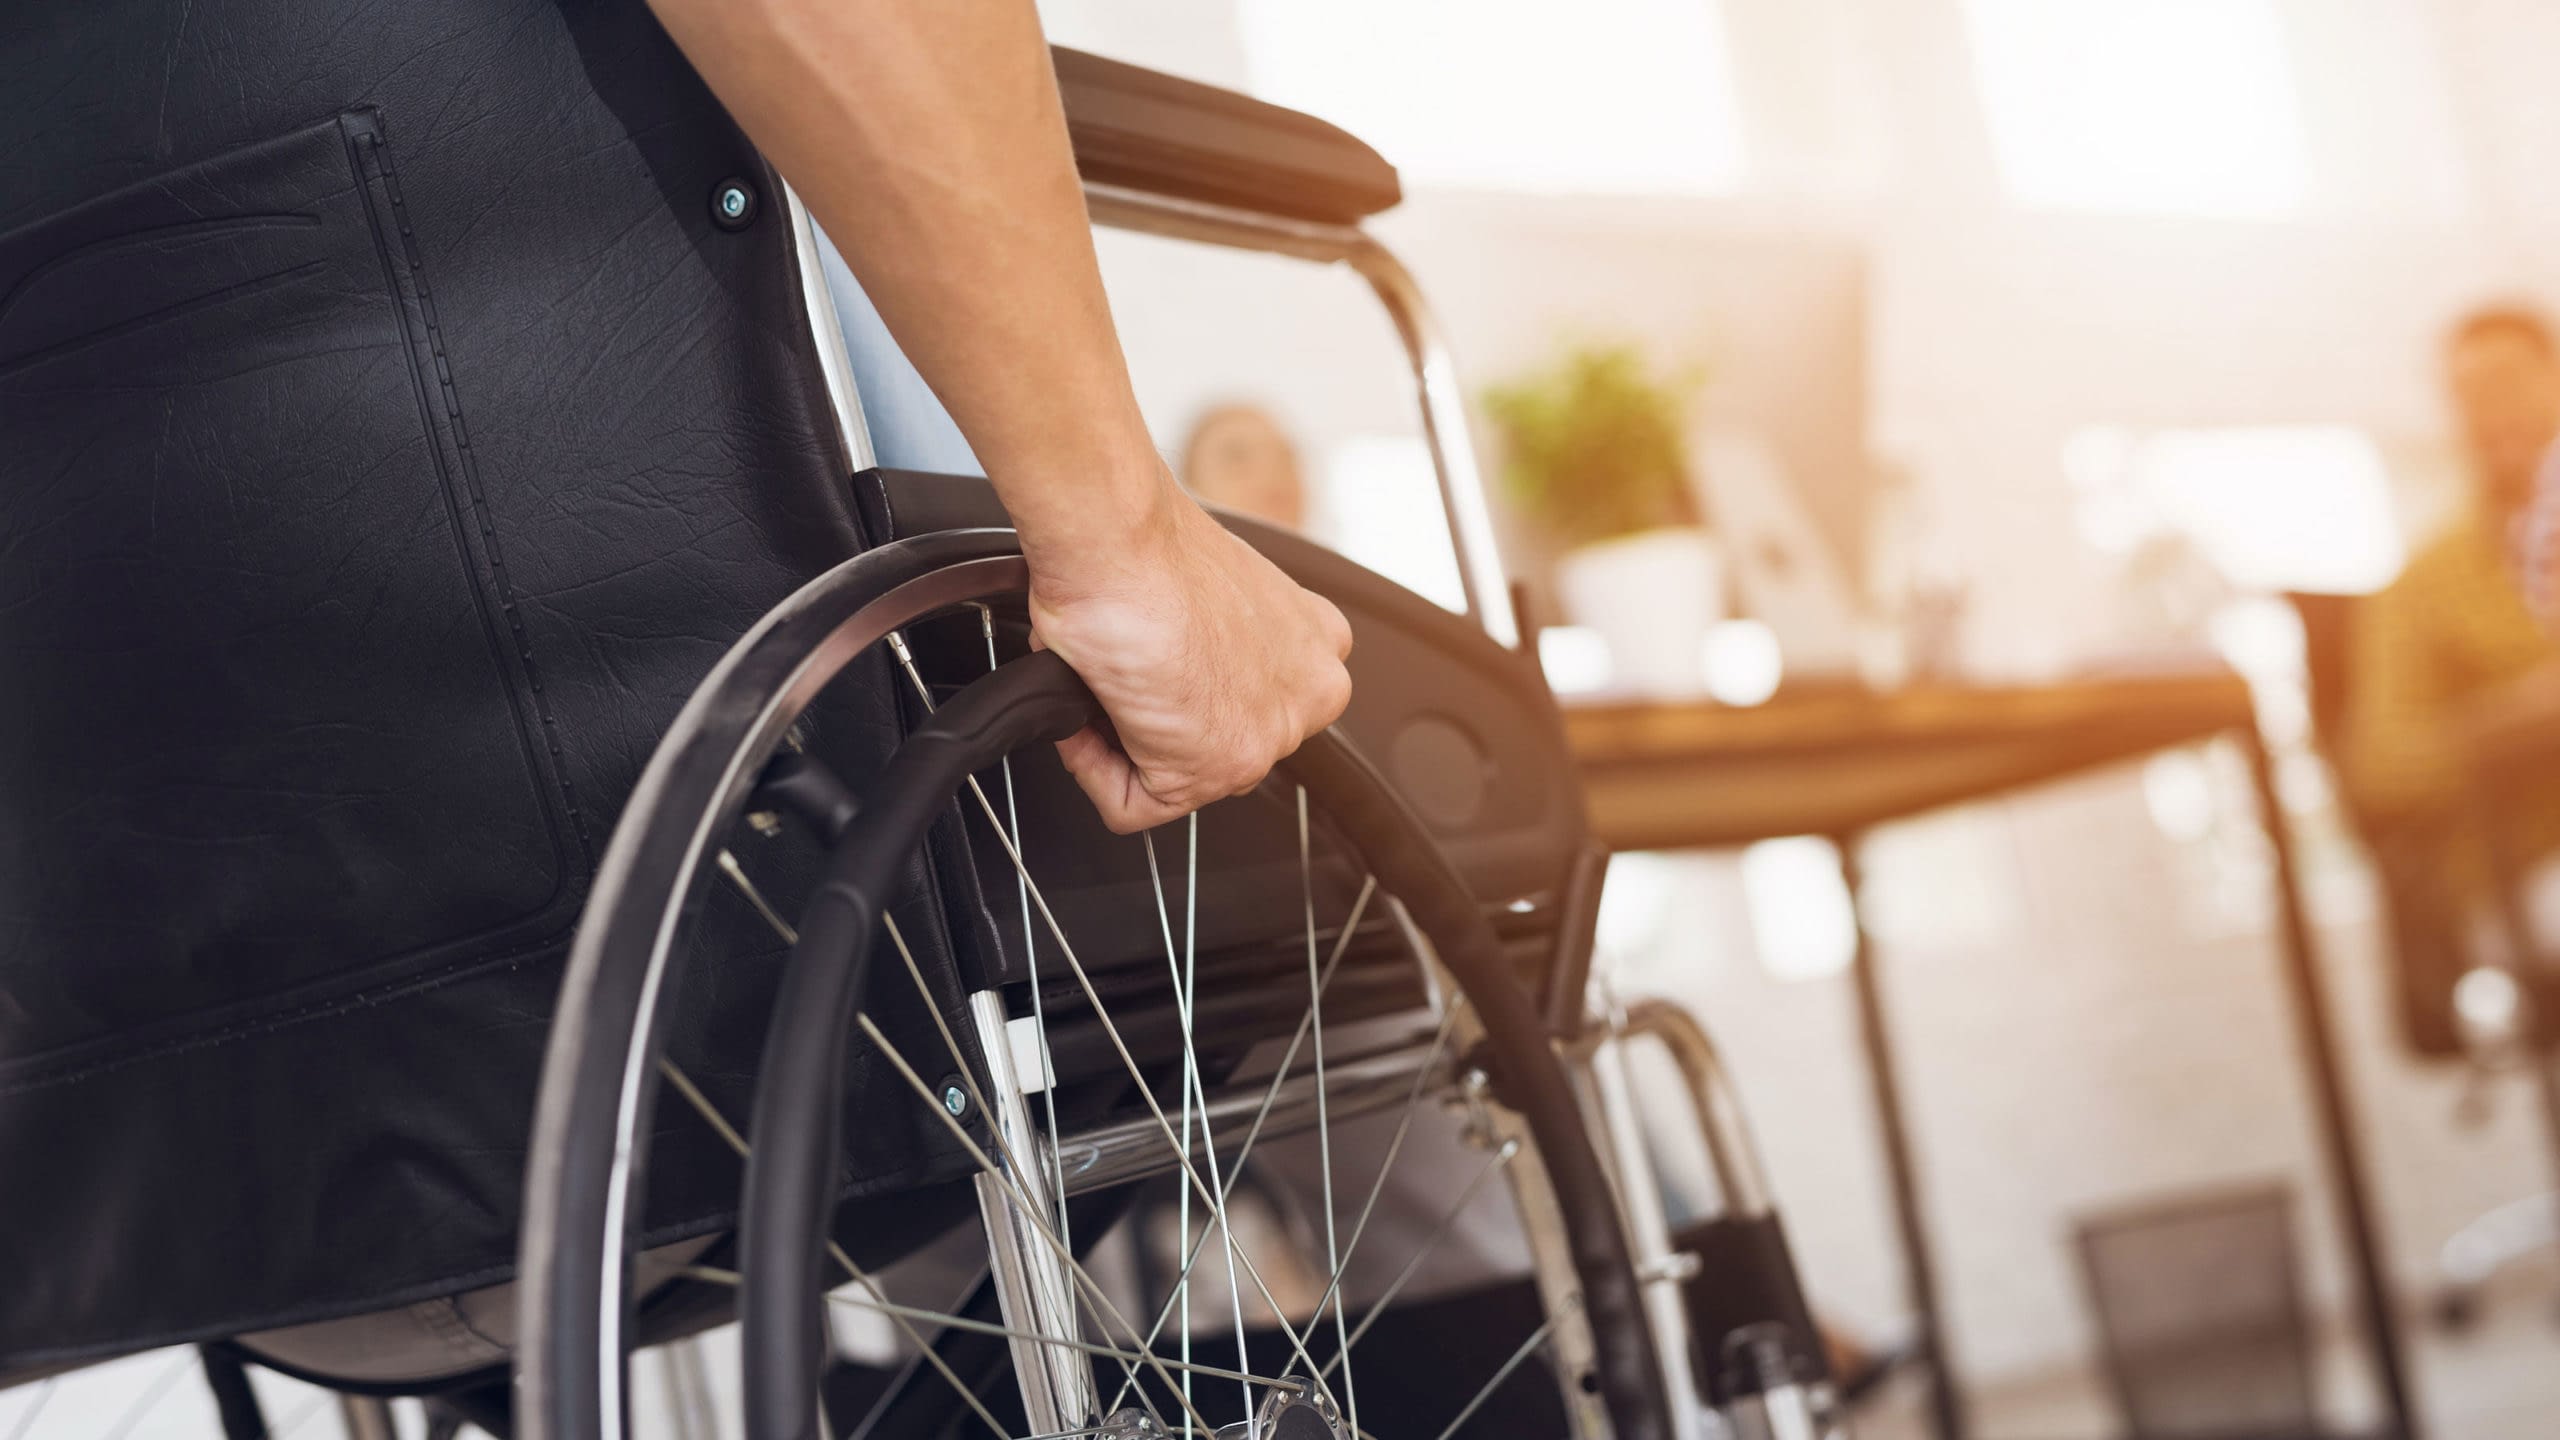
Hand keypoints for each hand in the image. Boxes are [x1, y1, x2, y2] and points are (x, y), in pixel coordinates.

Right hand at [1025, 476, 1353, 832]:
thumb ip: (1211, 643)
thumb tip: (1166, 670)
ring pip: (1175, 777)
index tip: (1150, 668)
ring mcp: (1268, 736)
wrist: (1118, 539)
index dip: (1180, 692)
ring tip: (1102, 687)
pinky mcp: (1213, 767)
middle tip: (1119, 679)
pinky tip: (1085, 719)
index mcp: (1314, 644)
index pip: (1248, 704)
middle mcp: (1310, 692)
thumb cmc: (1143, 546)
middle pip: (1215, 743)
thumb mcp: (1206, 595)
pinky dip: (1092, 770)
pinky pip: (1133, 805)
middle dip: (1156, 723)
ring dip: (1120, 743)